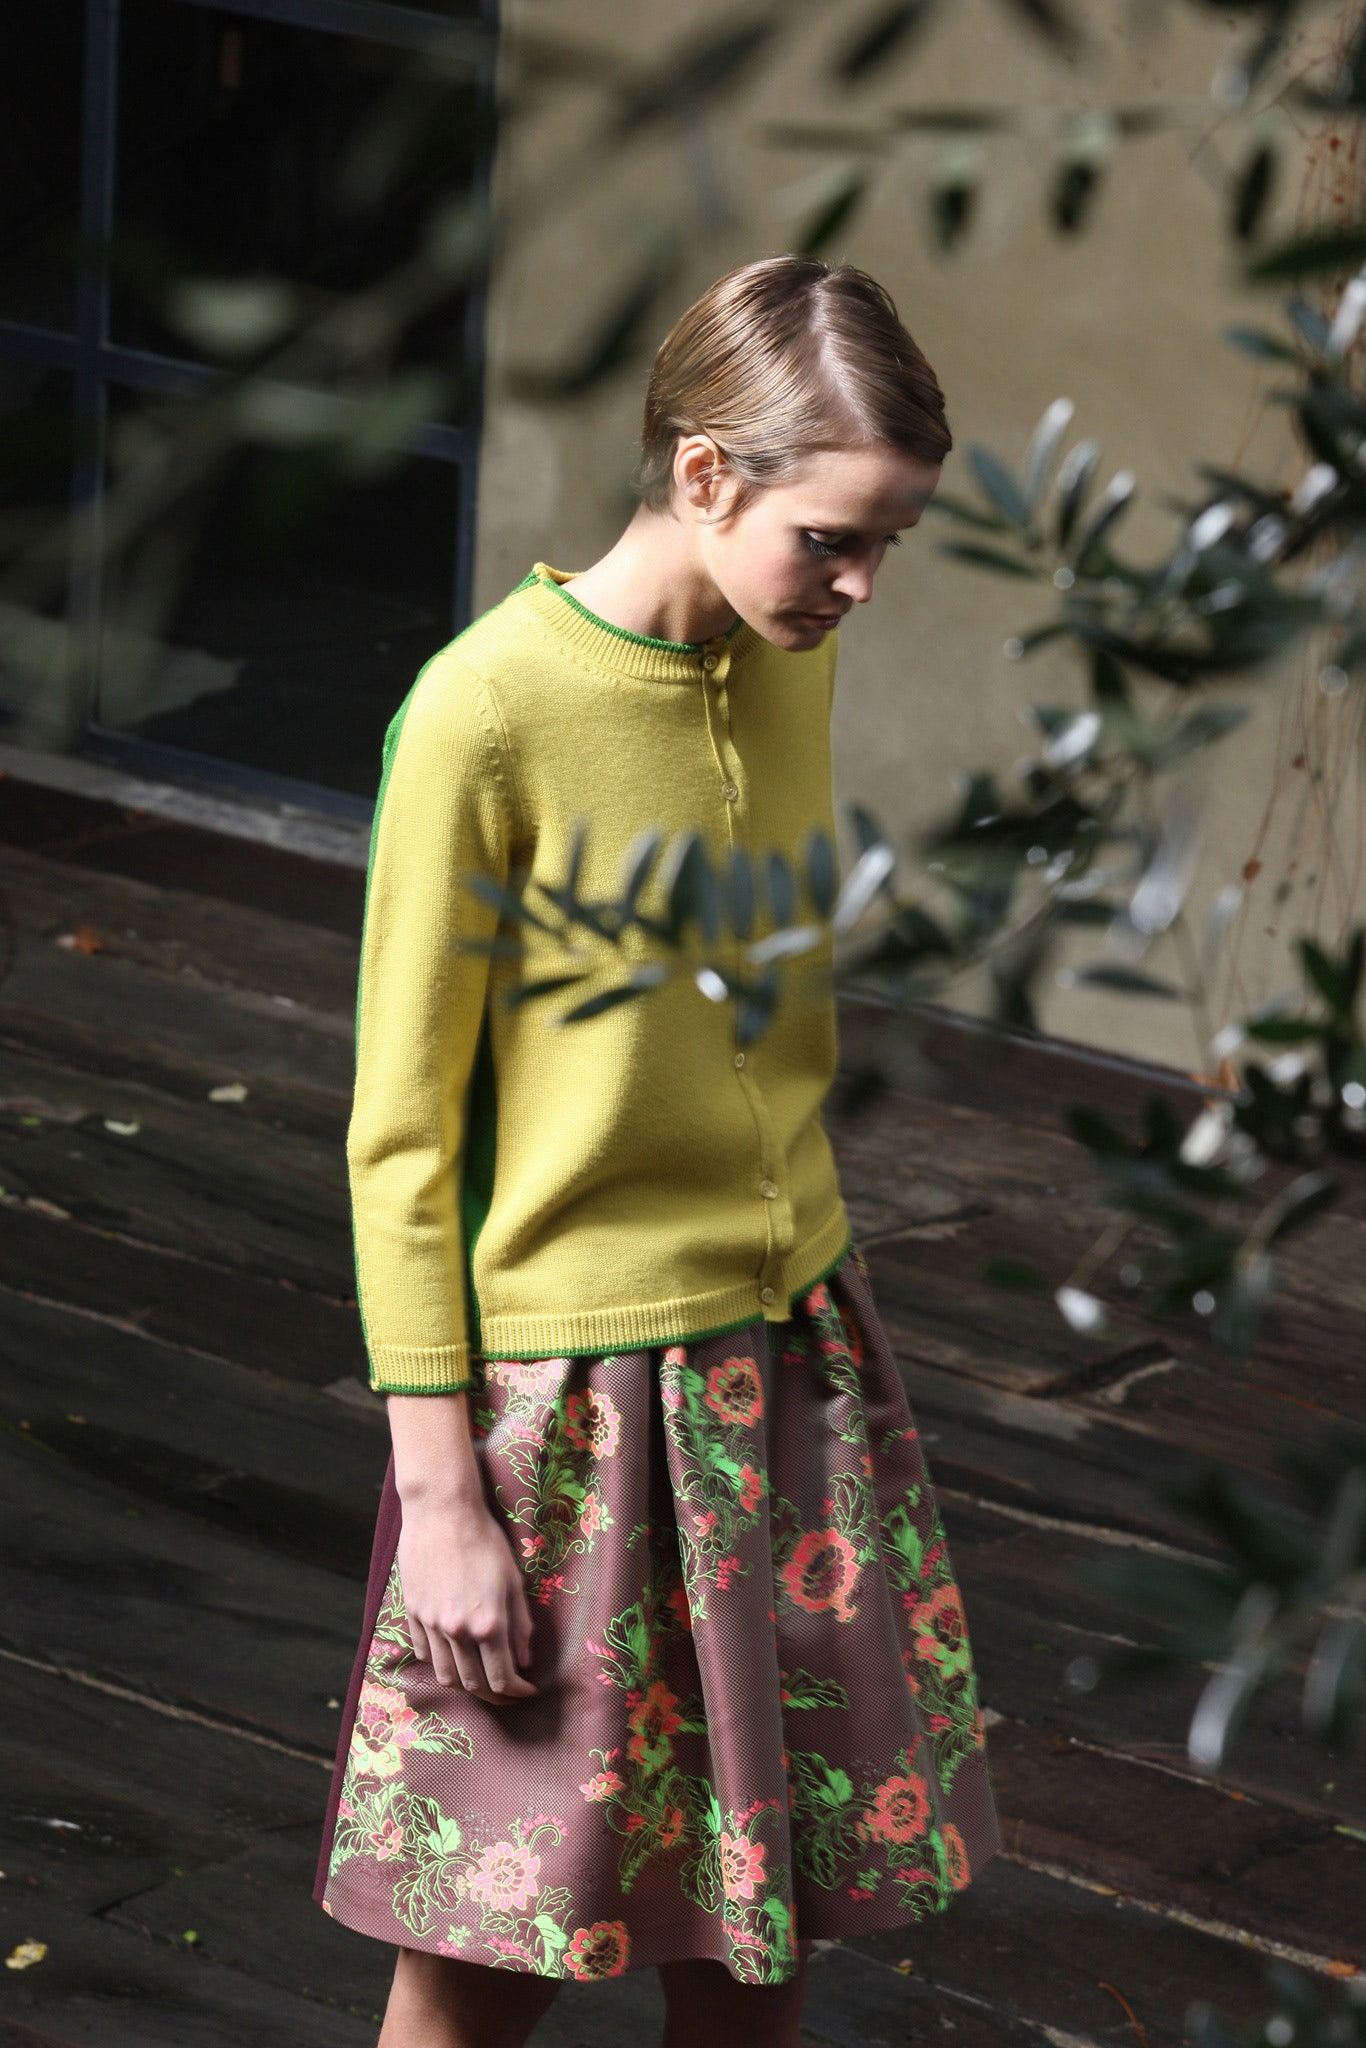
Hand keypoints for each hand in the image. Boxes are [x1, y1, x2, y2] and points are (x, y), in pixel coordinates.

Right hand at [397, 1496, 538, 1705]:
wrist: (442, 1511)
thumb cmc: (485, 1540)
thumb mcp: (514, 1581)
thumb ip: (521, 1625)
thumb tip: (524, 1661)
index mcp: (488, 1624)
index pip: (502, 1679)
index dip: (517, 1692)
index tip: (526, 1691)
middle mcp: (457, 1631)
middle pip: (473, 1684)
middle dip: (495, 1696)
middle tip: (507, 1694)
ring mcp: (430, 1624)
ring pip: (445, 1675)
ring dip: (465, 1685)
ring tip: (480, 1680)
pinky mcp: (412, 1613)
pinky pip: (424, 1653)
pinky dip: (440, 1662)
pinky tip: (453, 1656)